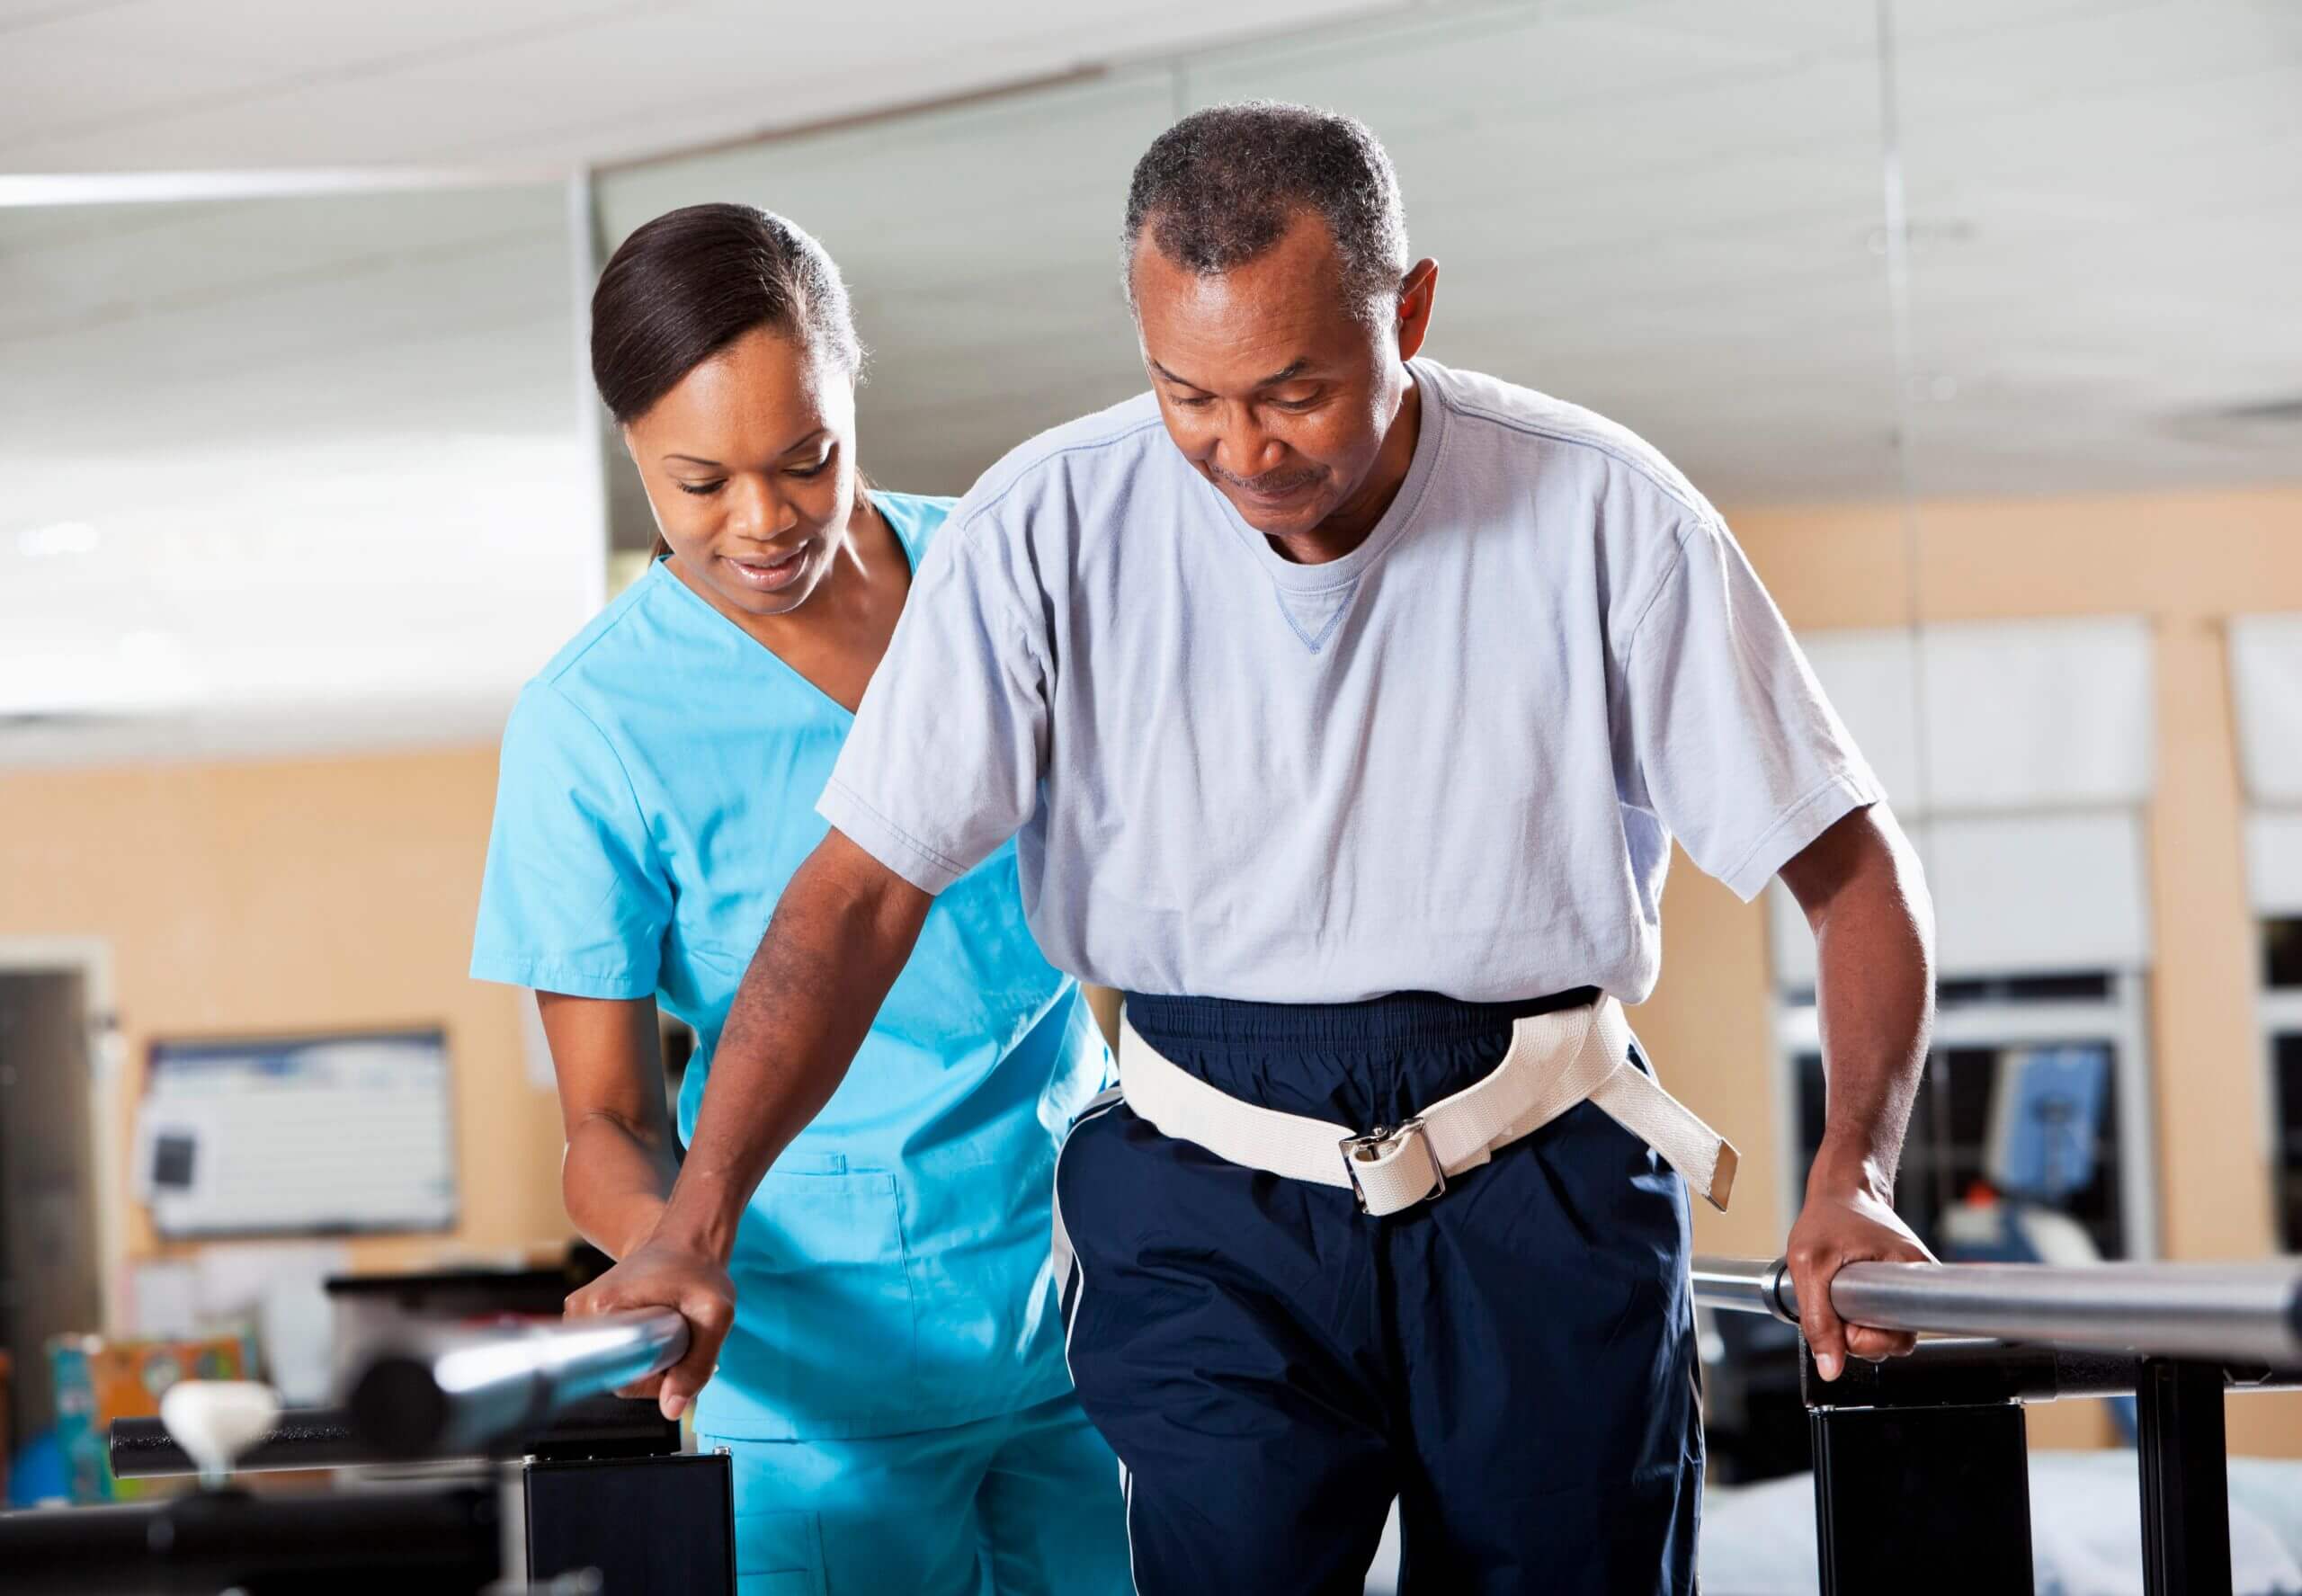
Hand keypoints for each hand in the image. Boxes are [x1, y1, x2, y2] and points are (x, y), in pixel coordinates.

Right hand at [564, 1231, 735, 1420]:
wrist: (687, 1241)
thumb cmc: (699, 1271)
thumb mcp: (715, 1314)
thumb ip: (697, 1365)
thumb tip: (670, 1409)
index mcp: (601, 1307)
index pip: (622, 1376)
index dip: (658, 1375)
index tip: (679, 1347)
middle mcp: (582, 1311)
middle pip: (618, 1372)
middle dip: (655, 1365)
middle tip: (680, 1334)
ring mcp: (582, 1313)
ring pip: (618, 1364)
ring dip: (649, 1356)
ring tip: (670, 1326)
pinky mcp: (590, 1315)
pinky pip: (614, 1351)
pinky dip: (640, 1348)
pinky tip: (657, 1326)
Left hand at [1785, 1167, 1934, 1381]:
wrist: (1842, 1188)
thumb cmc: (1828, 1218)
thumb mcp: (1809, 1265)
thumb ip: (1818, 1320)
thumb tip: (1830, 1370)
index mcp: (1911, 1275)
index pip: (1902, 1338)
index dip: (1868, 1339)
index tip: (1845, 1320)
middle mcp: (1917, 1283)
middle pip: (1895, 1340)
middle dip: (1860, 1335)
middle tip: (1835, 1307)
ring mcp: (1908, 1284)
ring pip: (1887, 1330)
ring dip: (1857, 1324)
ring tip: (1838, 1295)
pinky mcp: (1898, 1283)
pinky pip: (1883, 1314)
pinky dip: (1860, 1312)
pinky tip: (1846, 1293)